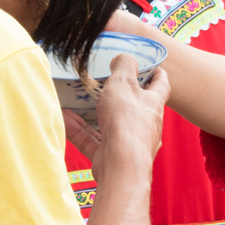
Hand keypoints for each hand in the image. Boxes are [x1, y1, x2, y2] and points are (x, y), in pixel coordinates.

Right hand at [89, 54, 168, 186]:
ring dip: (93, 113)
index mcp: (153, 104)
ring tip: (76, 101)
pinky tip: (64, 119)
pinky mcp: (111, 156)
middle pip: (134, 106)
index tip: (153, 66)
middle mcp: (145, 124)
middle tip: (106, 83)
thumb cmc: (127, 121)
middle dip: (121, 95)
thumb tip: (125, 58)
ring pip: (110, 124)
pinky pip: (93, 140)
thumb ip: (124, 66)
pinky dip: (79, 130)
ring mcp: (128, 143)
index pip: (161, 85)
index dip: (157, 73)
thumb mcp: (123, 83)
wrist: (121, 166)